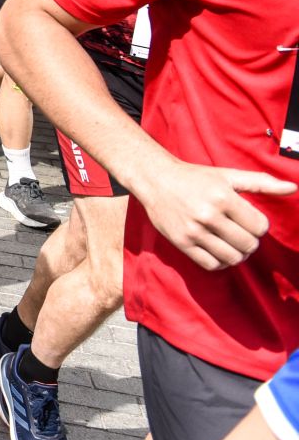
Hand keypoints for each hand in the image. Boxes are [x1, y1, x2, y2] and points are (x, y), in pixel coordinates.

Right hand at [130, 158, 296, 270]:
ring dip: (237, 253)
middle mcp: (208, 214)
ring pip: (232, 257)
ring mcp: (193, 230)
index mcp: (222, 197)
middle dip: (250, 241)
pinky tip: (218, 250)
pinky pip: (211, 264)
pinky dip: (220, 261)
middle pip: (248, 244)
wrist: (155, 179)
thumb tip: (293, 188)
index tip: (248, 219)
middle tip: (241, 233)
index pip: (259, 226)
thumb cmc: (196, 177)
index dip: (258, 225)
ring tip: (232, 243)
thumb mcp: (228, 175)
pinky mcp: (181, 242)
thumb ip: (261, 182)